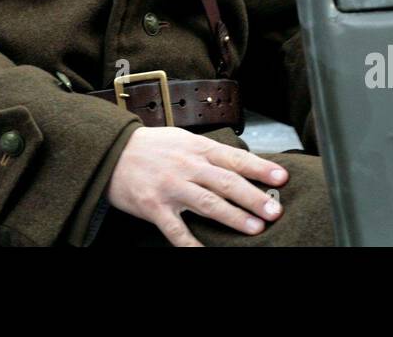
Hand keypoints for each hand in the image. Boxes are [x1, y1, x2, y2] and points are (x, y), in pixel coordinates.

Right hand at [105, 126, 288, 246]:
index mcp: (196, 148)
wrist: (111, 152)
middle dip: (253, 197)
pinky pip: (176, 230)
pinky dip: (191, 244)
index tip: (281, 178)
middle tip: (274, 210)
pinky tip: (204, 253)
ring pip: (207, 204)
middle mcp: (186, 166)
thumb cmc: (151, 147)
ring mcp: (170, 187)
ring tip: (255, 228)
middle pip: (225, 182)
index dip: (259, 168)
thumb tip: (242, 164)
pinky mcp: (154, 207)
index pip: (234, 158)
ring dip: (233, 217)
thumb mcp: (182, 139)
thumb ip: (209, 152)